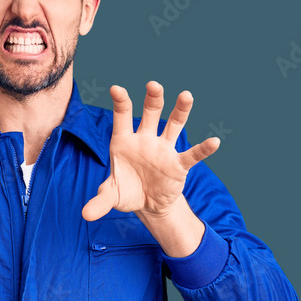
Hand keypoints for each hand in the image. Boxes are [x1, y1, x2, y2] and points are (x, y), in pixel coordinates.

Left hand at [81, 81, 218, 221]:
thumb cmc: (126, 191)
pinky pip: (192, 154)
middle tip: (154, 85)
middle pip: (150, 113)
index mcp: (124, 141)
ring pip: (173, 125)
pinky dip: (203, 149)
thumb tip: (85, 215)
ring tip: (186, 96)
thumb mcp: (111, 196)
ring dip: (180, 111)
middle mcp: (145, 139)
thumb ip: (100, 201)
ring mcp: (163, 149)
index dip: (120, 102)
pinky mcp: (178, 164)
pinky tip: (214, 142)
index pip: (122, 117)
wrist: (147, 204)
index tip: (116, 88)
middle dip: (152, 99)